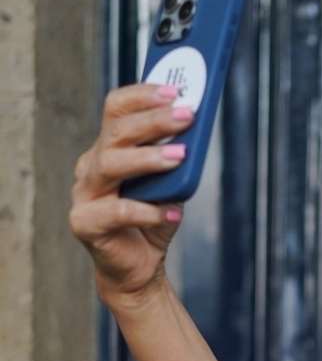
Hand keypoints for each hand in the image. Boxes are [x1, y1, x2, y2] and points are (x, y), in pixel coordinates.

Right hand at [69, 82, 195, 308]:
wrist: (139, 269)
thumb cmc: (153, 222)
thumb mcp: (171, 187)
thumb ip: (178, 163)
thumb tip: (197, 132)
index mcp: (108, 149)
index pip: (116, 109)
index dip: (143, 96)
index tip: (176, 91)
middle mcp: (92, 166)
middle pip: (116, 132)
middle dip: (153, 120)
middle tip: (187, 115)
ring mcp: (85, 194)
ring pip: (110, 165)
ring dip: (148, 158)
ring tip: (180, 156)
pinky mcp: (85, 224)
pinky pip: (115, 212)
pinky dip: (146, 212)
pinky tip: (170, 215)